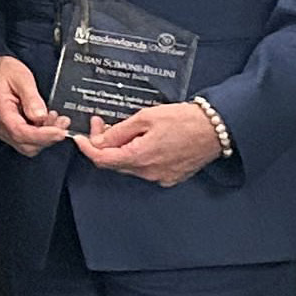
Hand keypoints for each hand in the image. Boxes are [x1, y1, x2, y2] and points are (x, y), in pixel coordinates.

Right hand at [0, 53, 73, 154]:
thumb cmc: (3, 72)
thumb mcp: (21, 77)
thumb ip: (31, 97)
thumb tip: (40, 116)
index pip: (21, 132)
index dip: (43, 135)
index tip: (60, 132)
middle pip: (26, 144)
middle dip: (48, 137)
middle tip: (62, 123)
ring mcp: (3, 129)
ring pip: (28, 145)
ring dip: (46, 137)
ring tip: (57, 120)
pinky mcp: (9, 130)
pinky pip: (26, 140)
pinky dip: (41, 135)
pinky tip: (48, 122)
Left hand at [81, 98, 226, 187]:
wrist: (217, 129)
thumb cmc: (185, 120)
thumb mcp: (146, 117)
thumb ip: (120, 131)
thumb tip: (100, 140)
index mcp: (140, 157)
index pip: (102, 159)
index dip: (87, 148)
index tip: (79, 138)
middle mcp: (149, 173)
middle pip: (115, 163)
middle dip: (104, 144)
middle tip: (102, 124)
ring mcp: (160, 177)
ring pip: (130, 166)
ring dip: (121, 150)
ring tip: (124, 130)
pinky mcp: (171, 177)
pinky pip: (146, 169)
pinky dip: (138, 156)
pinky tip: (142, 140)